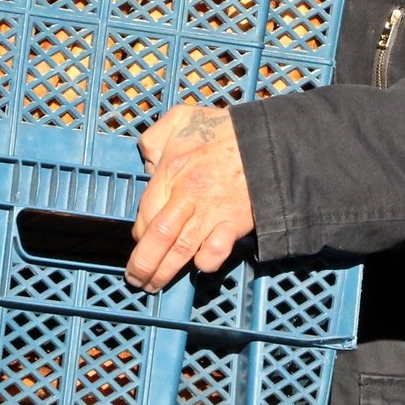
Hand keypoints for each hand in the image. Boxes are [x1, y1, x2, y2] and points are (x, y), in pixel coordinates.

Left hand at [129, 102, 254, 291]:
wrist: (268, 139)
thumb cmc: (224, 129)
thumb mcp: (181, 118)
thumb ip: (155, 137)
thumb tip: (146, 161)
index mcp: (171, 171)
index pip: (145, 212)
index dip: (140, 232)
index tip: (141, 240)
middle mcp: (187, 196)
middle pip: (158, 238)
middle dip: (143, 264)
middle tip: (136, 279)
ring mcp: (211, 213)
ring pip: (181, 250)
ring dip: (165, 273)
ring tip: (154, 286)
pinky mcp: (234, 224)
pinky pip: (215, 252)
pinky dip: (205, 262)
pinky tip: (199, 266)